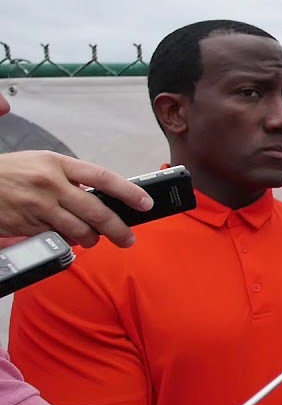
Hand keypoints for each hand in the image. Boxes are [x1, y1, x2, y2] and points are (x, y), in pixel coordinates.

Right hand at [0, 151, 152, 247]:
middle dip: (118, 228)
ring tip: (95, 240)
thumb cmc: (12, 172)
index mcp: (58, 163)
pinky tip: (70, 239)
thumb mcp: (42, 163)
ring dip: (92, 239)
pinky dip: (68, 241)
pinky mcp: (28, 225)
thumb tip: (102, 196)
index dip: (128, 191)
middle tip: (128, 238)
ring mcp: (39, 207)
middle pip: (96, 211)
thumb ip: (71, 177)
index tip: (145, 203)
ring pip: (79, 230)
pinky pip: (58, 238)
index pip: (102, 177)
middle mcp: (51, 184)